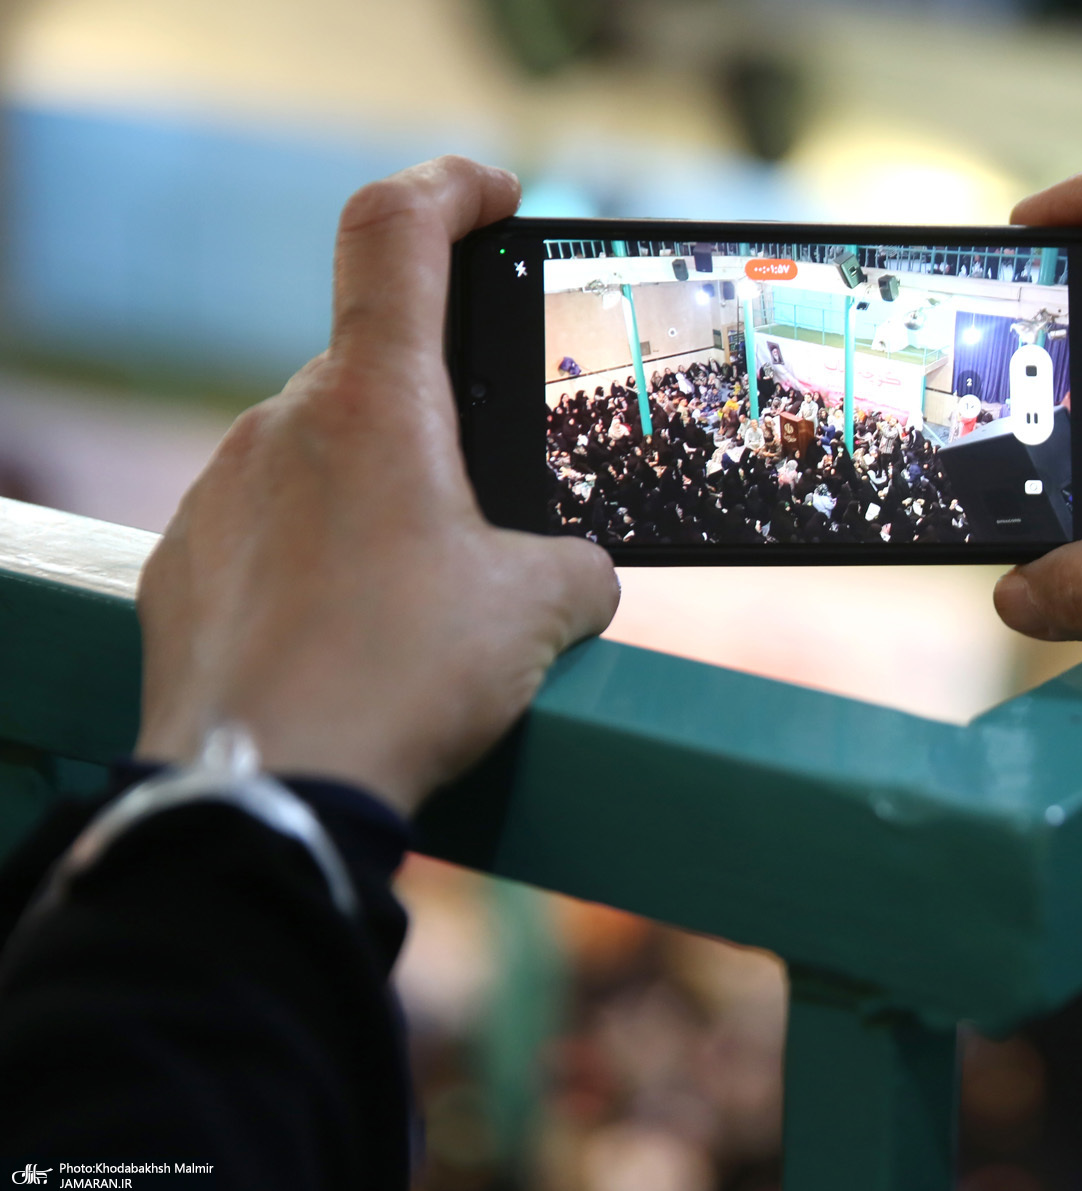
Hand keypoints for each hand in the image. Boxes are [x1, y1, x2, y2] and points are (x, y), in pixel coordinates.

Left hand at [135, 157, 620, 814]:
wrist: (269, 792)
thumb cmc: (405, 679)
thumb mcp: (542, 611)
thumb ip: (576, 563)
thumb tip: (577, 573)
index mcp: (377, 403)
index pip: (397, 230)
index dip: (451, 189)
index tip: (493, 196)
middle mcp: (283, 425)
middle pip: (376, 374)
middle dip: (440, 427)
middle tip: (489, 516)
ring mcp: (221, 492)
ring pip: (320, 458)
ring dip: (380, 501)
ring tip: (423, 606)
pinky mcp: (185, 564)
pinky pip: (268, 526)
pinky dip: (320, 557)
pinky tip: (354, 638)